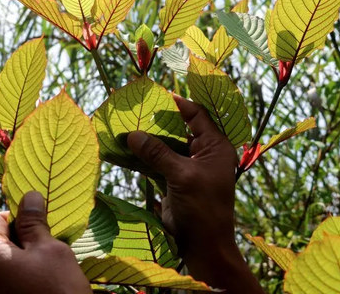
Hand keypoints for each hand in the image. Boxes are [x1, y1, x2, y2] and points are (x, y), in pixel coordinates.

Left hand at [0, 191, 91, 293]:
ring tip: (40, 280)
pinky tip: (31, 293)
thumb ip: (34, 223)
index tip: (39, 230)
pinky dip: (9, 287)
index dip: (18, 219)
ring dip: (13, 268)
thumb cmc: (58, 293)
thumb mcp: (51, 251)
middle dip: (16, 246)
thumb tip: (30, 196)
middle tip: (43, 257)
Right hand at [127, 95, 262, 292]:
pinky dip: (142, 156)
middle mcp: (202, 152)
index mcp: (214, 146)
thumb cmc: (202, 208)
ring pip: (165, 145)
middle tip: (134, 109)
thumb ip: (158, 153)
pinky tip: (125, 149)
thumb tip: (132, 134)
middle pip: (178, 128)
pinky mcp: (173, 179)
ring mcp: (186, 166)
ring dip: (147, 139)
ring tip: (124, 126)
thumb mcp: (182, 176)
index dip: (177, 103)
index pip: (196, 115)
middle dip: (156, 121)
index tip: (154, 95)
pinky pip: (157, 162)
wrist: (203, 245)